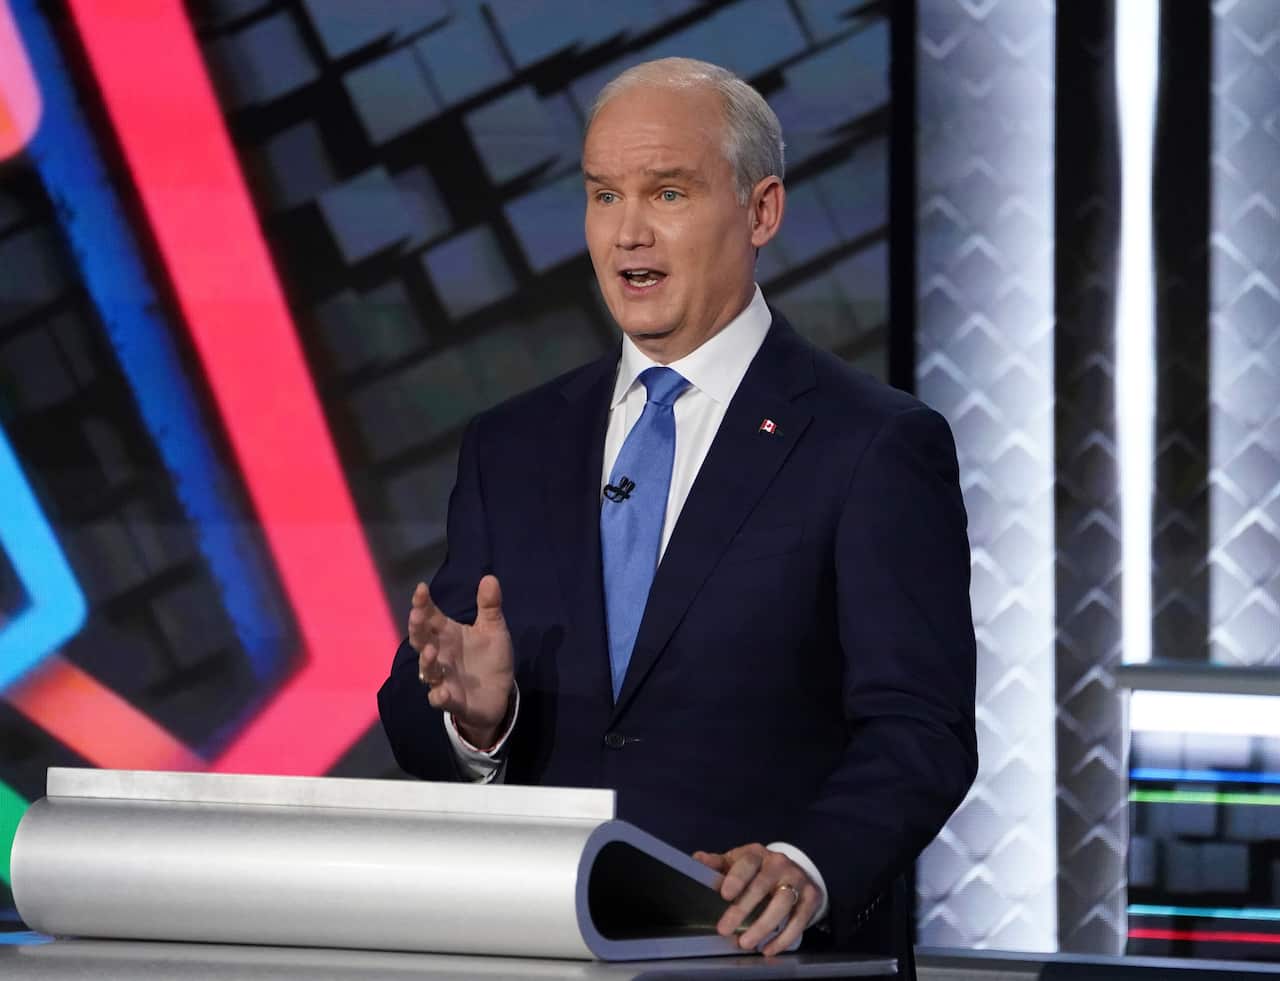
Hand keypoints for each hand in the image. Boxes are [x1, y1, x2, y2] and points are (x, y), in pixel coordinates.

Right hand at [409, 576, 513, 747]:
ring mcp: (444, 678)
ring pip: (427, 670)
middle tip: (417, 614)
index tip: (421, 588)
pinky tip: (442, 692)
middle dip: (417, 628)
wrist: (499, 694)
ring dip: (426, 661)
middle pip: (421, 640)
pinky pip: (441, 699)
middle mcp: (440, 655)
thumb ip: (489, 606)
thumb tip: (489, 577)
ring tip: (429, 650)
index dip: (423, 603)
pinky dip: (439, 696)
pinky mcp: (454, 701)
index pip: (430, 616)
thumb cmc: (490, 659)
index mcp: (448, 635)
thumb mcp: (494, 630)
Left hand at [693, 844, 818, 956]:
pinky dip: (784, 937)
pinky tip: (769, 948)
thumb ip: (717, 864)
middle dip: (743, 909)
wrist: (794, 873)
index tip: (725, 894)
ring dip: (763, 926)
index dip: (736, 878)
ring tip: (746, 943)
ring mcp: (797, 879)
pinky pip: (800, 919)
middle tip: (724, 929)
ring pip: (782, 903)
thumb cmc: (757, 870)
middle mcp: (779, 863)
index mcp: (757, 854)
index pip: (747, 863)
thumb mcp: (736, 863)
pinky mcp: (811, 897)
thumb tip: (697, 859)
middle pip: (762, 886)